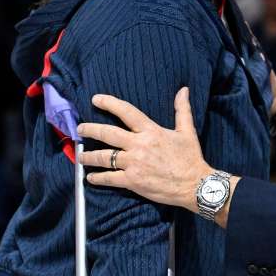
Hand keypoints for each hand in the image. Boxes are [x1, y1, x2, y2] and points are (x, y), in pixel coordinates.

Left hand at [77, 88, 208, 211]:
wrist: (195, 185)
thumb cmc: (191, 159)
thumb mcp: (187, 131)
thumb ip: (182, 110)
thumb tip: (183, 90)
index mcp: (151, 131)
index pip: (126, 112)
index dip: (109, 103)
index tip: (95, 99)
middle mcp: (139, 145)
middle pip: (107, 133)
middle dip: (90, 129)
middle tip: (80, 128)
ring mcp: (134, 163)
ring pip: (103, 157)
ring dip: (88, 156)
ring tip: (80, 155)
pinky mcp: (133, 181)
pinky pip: (109, 178)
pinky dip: (97, 178)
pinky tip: (90, 177)